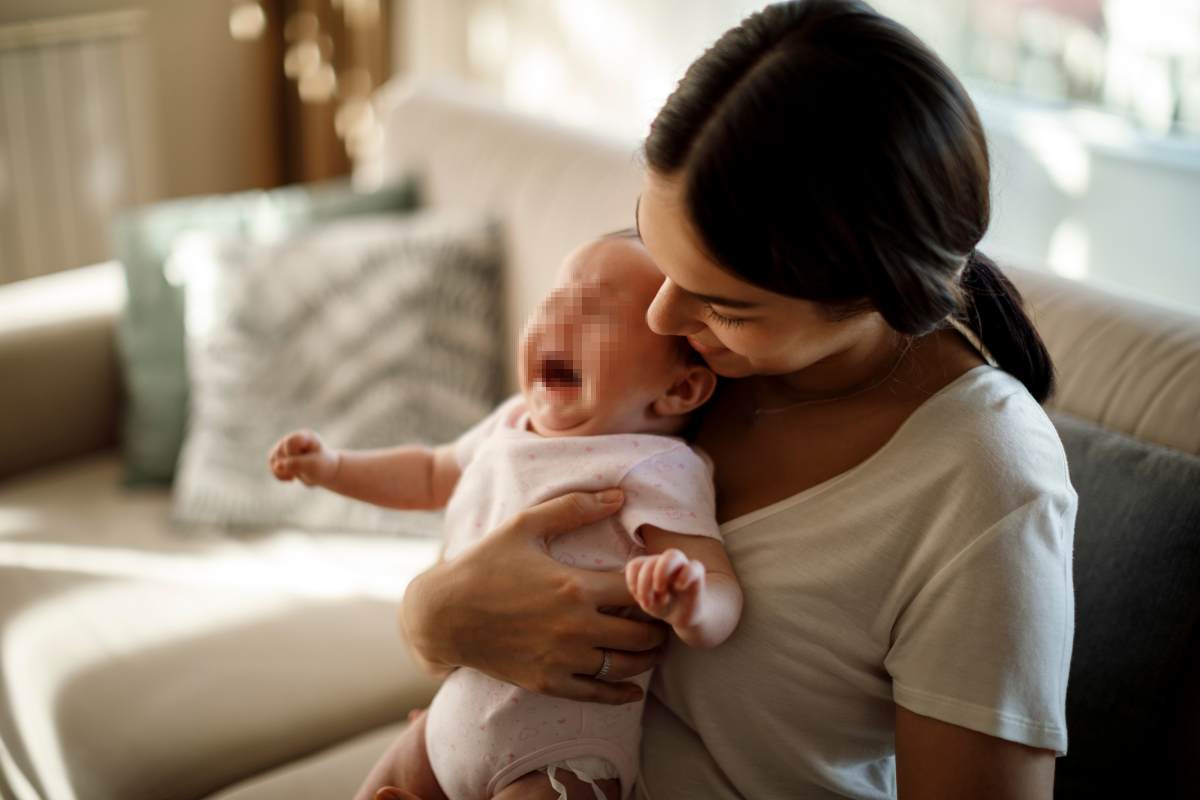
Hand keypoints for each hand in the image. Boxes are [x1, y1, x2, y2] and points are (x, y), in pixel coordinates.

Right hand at [266, 429, 338, 486]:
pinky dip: (278, 474)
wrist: (327, 472)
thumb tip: (277, 466)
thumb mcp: (313, 466)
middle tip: (304, 470)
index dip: (293, 454)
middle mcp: (294, 439)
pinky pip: (272, 464)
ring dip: (281, 471)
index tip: (306, 461)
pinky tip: (291, 479)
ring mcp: (287, 448)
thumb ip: (296, 464)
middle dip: (289, 464)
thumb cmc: (323, 466)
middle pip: (280, 451)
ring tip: (294, 476)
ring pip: (273, 458)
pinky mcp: (283, 457)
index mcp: (305, 437)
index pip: (290, 442)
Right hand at [400, 489, 668, 704]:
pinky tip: (633, 688)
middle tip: (663, 617)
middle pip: (642, 634)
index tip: (661, 583)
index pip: (640, 591)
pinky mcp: (548, 682)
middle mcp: (575, 627)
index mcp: (575, 586)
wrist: (443, 615)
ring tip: (653, 646)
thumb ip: (574, 507)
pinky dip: (621, 693)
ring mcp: (562, 658)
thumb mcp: (525, 525)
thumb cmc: (484, 564)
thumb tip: (619, 494)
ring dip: (648, 657)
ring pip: (627, 666)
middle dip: (659, 625)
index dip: (657, 588)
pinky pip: (597, 694)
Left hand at [626, 548, 705, 629]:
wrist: (684, 615)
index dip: (632, 581)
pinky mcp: (697, 574)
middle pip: (651, 561)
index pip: (635, 565)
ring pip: (673, 555)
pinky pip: (694, 566)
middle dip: (645, 583)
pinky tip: (679, 588)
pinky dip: (684, 576)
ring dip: (661, 572)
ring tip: (660, 590)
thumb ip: (645, 594)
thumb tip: (653, 588)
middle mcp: (665, 562)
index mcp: (649, 567)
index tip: (637, 597)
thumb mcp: (649, 603)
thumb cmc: (663, 605)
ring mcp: (682, 565)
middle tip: (648, 603)